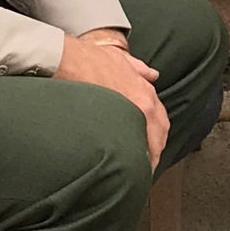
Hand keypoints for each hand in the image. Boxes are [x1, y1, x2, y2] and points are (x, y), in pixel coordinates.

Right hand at [56, 29, 167, 169]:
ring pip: (144, 144)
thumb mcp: (121, 59)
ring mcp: (128, 116)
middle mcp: (144, 105)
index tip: (152, 146)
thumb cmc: (90, 58)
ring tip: (134, 172)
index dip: (158, 135)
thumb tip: (153, 74)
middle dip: (154, 151)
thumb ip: (139, 69)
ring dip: (142, 158)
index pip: (161, 120)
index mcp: (146, 92)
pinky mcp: (110, 127)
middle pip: (158, 136)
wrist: (68, 60)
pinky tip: (119, 167)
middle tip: (146, 166)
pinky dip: (125, 158)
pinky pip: (123, 148)